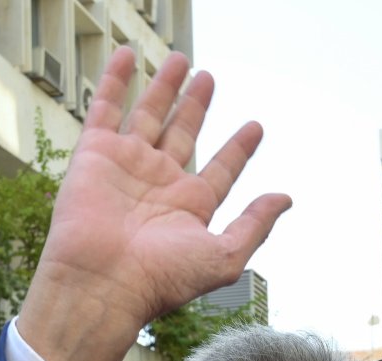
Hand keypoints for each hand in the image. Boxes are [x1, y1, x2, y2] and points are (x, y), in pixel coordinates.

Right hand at [17, 47, 290, 360]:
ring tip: (180, 59)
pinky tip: (126, 56)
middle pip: (184, 134)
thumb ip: (255, 225)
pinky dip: (114, 81)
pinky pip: (106, 109)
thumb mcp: (223, 256)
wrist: (103, 283)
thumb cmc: (162, 280)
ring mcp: (127, 166)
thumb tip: (286, 198)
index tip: (256, 127)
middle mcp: (160, 184)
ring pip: (150, 115)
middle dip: (197, 107)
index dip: (239, 149)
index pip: (221, 169)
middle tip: (209, 78)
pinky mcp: (95, 155)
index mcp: (191, 206)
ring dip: (164, 87)